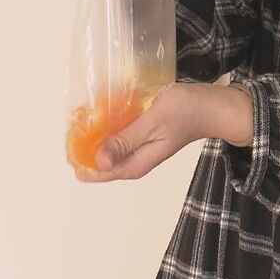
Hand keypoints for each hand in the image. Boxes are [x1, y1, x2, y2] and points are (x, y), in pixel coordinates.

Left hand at [74, 82, 253, 181]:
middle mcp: (133, 161)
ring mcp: (136, 149)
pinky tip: (100, 112)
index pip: (96, 171)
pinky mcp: (139, 137)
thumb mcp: (152, 123)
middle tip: (73, 120)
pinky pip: (115, 136)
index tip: (67, 139)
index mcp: (135, 164)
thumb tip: (98, 162)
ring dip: (92, 134)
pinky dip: (105, 126)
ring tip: (81, 115)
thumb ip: (124, 141)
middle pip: (98, 161)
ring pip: (105, 147)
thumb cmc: (185, 112)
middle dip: (82, 144)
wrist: (212, 106)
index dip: (78, 157)